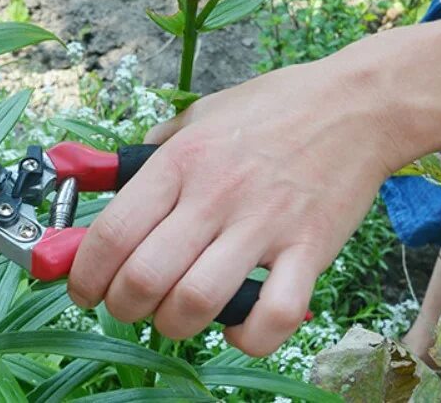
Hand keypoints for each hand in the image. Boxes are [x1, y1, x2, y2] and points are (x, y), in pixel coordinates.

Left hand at [66, 55, 406, 355]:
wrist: (358, 104)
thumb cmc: (276, 107)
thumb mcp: (201, 113)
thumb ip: (156, 148)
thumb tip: (110, 176)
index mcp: (180, 162)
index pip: (112, 232)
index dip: (84, 274)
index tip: (82, 289)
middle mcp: (214, 195)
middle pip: (144, 277)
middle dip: (122, 306)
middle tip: (126, 305)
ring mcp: (264, 225)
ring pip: (197, 301)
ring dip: (173, 324)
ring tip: (173, 317)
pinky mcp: (310, 250)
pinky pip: (274, 314)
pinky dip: (248, 337)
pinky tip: (237, 328)